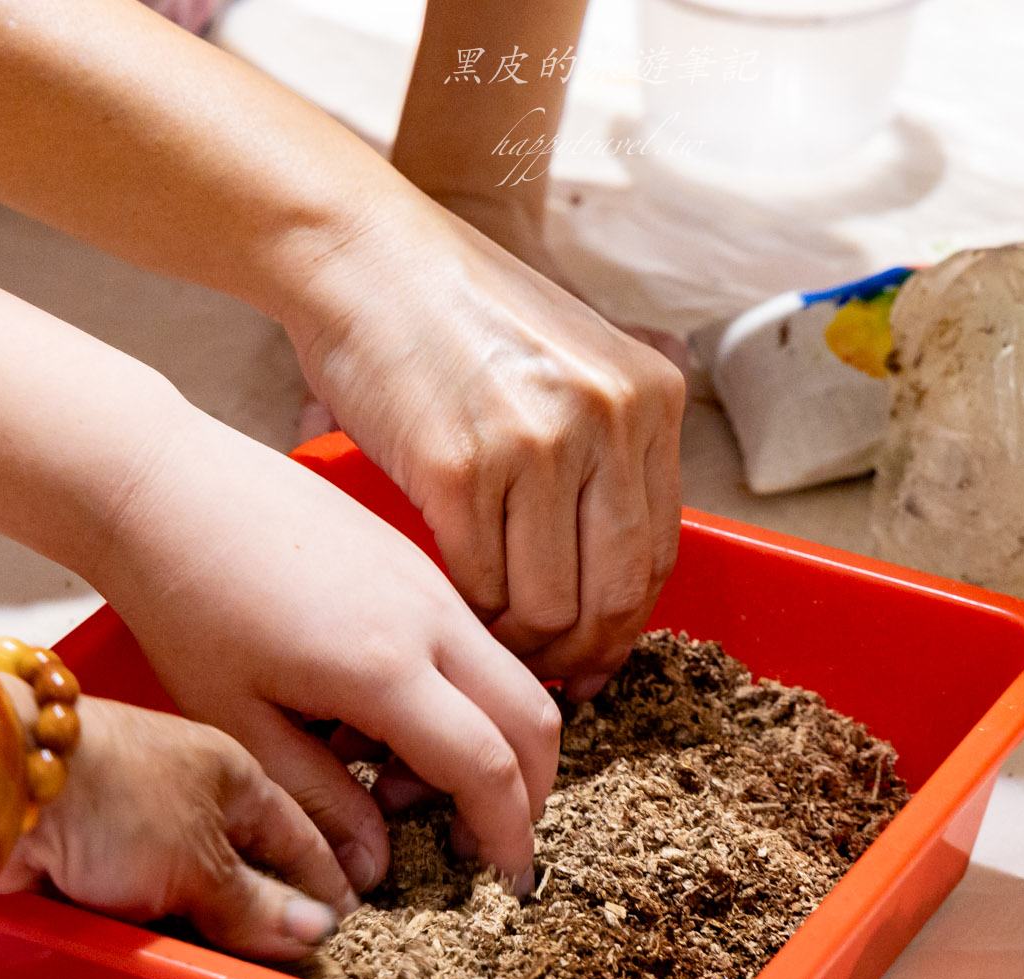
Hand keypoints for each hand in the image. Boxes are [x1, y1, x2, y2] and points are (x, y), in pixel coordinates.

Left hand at [0, 695, 354, 961]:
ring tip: (237, 972)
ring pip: (189, 885)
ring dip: (207, 925)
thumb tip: (320, 933)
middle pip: (243, 862)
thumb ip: (256, 905)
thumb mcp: (201, 861)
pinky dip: (156, 926)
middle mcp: (188, 792)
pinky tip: (171, 955)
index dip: (324, 882)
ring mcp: (135, 821)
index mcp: (233, 774)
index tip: (347, 928)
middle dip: (266, 911)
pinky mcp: (87, 849)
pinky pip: (139, 898)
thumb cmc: (120, 803)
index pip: (297, 835)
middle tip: (295, 966)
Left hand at [90, 411, 559, 892]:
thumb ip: (318, 800)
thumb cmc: (185, 601)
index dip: (508, 834)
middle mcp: (431, 619)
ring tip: (399, 778)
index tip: (505, 881)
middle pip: (536, 718)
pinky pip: (477, 642)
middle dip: (529, 793)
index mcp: (386, 668)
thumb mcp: (238, 723)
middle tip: (477, 842)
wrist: (165, 485)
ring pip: (513, 677)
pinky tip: (381, 717)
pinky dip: (465, 698)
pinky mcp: (417, 561)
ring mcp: (431, 583)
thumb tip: (373, 870)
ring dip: (492, 743)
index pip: (488, 767)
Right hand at [284, 195, 686, 702]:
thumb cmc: (455, 314)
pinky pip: (479, 585)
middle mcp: (608, 418)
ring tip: (489, 644)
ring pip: (547, 605)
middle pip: (615, 593)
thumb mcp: (571, 358)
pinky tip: (449, 608)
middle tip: (546, 678)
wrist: (363, 255)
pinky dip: (466, 614)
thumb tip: (615, 579)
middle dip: (580, 655)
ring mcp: (537, 442)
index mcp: (649, 396)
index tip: (597, 658)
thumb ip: (608, 445)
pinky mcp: (460, 466)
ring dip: (517, 645)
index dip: (627, 625)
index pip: (660, 551)